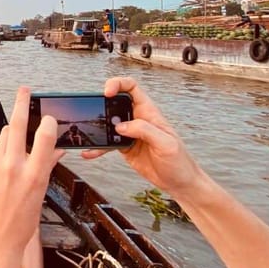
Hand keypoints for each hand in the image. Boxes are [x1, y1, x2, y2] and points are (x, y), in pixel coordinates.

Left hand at [0, 87, 64, 251]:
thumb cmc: (22, 219)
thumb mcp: (40, 193)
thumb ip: (46, 166)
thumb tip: (58, 148)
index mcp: (35, 175)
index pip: (44, 137)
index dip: (48, 122)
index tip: (49, 117)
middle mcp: (14, 167)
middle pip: (16, 124)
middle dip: (21, 102)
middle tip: (24, 89)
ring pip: (4, 133)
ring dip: (11, 132)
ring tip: (17, 146)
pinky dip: (0, 148)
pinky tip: (3, 162)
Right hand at [81, 77, 205, 199]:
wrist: (179, 183)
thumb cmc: (179, 161)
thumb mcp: (166, 144)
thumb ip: (144, 130)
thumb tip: (121, 126)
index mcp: (149, 112)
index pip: (132, 88)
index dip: (118, 84)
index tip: (107, 92)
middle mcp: (137, 119)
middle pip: (115, 102)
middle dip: (101, 104)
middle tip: (94, 112)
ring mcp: (130, 133)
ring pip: (108, 122)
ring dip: (96, 126)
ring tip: (89, 133)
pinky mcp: (124, 147)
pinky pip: (107, 143)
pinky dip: (97, 147)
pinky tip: (89, 152)